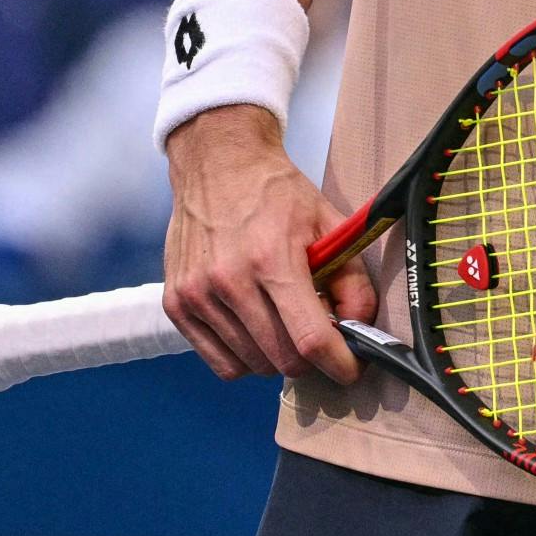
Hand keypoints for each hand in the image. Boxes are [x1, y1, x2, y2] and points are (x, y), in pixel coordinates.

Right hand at [162, 104, 374, 383]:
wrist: (217, 165)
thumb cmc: (276, 193)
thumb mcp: (327, 223)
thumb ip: (350, 278)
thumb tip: (359, 327)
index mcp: (271, 258)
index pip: (308, 338)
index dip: (338, 364)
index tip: (352, 370)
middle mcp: (229, 281)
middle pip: (281, 358)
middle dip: (311, 358)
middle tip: (321, 335)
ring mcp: (197, 296)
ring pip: (251, 364)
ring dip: (277, 356)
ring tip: (286, 322)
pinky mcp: (176, 305)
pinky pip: (220, 362)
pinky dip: (245, 357)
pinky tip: (256, 328)